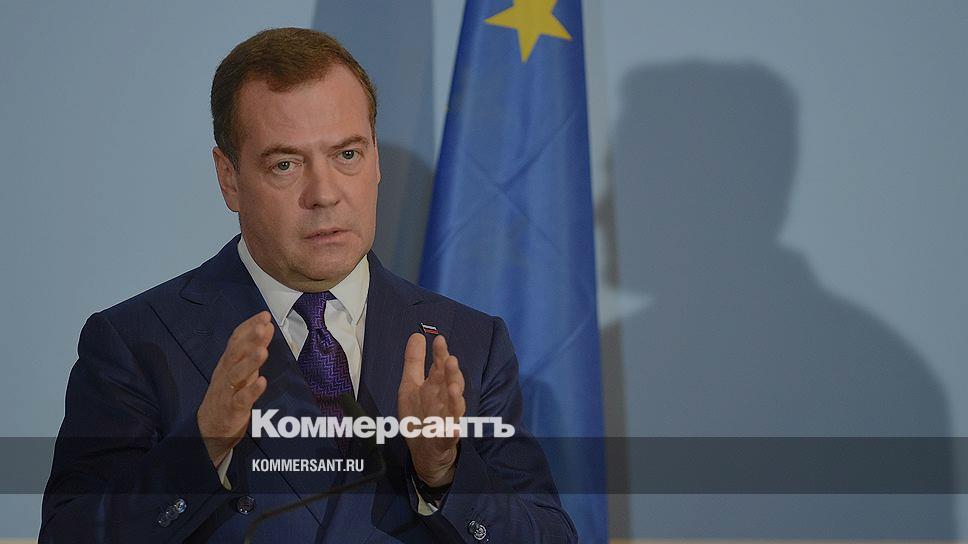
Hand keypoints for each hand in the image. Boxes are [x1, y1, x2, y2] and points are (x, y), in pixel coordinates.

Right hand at [197, 311, 271, 466]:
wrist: (209, 428)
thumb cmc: (228, 393)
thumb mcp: (239, 369)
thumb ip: (252, 349)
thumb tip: (267, 327)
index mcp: (228, 362)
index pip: (236, 340)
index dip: (249, 327)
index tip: (264, 315)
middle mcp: (226, 373)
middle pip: (236, 353)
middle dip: (250, 339)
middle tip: (263, 326)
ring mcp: (228, 391)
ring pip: (238, 374)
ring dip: (250, 362)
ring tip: (263, 350)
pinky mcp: (232, 409)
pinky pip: (242, 399)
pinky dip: (252, 390)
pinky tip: (262, 382)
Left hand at [398, 333, 465, 486]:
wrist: (425, 454)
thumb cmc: (420, 417)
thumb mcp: (410, 386)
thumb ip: (414, 361)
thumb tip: (417, 335)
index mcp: (435, 387)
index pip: (440, 367)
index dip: (440, 354)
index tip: (439, 340)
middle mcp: (443, 401)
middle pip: (449, 384)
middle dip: (451, 373)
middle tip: (450, 360)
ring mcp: (446, 420)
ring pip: (454, 407)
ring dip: (455, 398)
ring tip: (453, 388)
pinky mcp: (445, 439)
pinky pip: (450, 434)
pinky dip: (452, 431)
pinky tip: (453, 428)